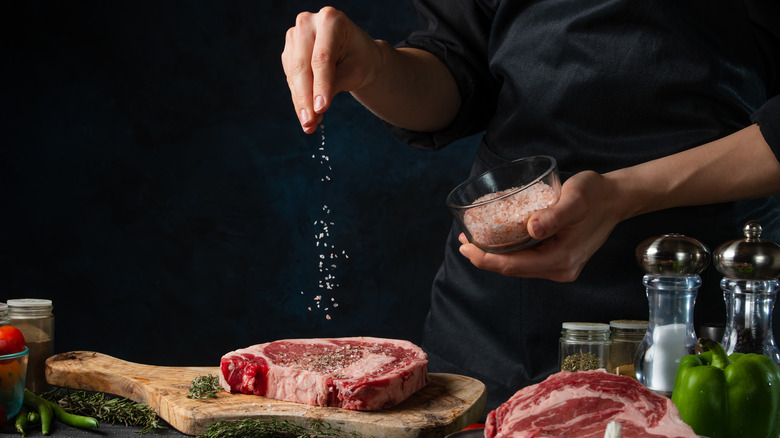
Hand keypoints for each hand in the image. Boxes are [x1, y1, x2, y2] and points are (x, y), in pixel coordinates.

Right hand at [282, 7, 382, 133]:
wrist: (357, 55)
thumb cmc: (361, 60)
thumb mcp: (355, 72)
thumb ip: (335, 85)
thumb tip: (315, 109)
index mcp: (330, 20)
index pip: (322, 58)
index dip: (320, 85)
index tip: (321, 109)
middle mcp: (308, 23)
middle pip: (302, 66)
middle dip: (305, 98)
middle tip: (309, 123)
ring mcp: (295, 35)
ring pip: (293, 74)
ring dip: (300, 102)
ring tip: (310, 124)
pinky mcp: (289, 50)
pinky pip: (291, 78)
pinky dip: (298, 98)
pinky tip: (307, 114)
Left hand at [457, 171, 622, 281]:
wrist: (615, 199)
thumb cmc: (595, 195)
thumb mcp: (575, 199)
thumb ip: (554, 215)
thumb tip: (533, 228)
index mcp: (562, 259)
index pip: (514, 266)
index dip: (486, 259)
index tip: (466, 246)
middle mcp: (561, 269)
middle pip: (513, 270)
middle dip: (485, 258)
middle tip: (463, 241)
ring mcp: (560, 266)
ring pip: (518, 267)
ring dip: (495, 255)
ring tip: (474, 240)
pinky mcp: (559, 259)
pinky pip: (527, 260)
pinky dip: (509, 251)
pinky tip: (496, 240)